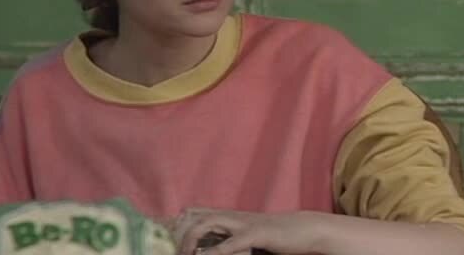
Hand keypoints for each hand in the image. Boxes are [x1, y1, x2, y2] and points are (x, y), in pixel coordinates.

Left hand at [173, 208, 324, 254]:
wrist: (303, 229)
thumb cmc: (274, 237)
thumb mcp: (245, 237)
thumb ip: (226, 239)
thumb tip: (205, 250)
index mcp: (228, 217)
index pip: (193, 212)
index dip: (174, 223)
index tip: (160, 236)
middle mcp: (232, 216)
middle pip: (194, 215)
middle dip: (178, 233)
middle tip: (172, 252)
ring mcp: (243, 223)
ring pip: (208, 222)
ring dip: (191, 239)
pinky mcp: (257, 234)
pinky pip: (233, 242)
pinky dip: (217, 251)